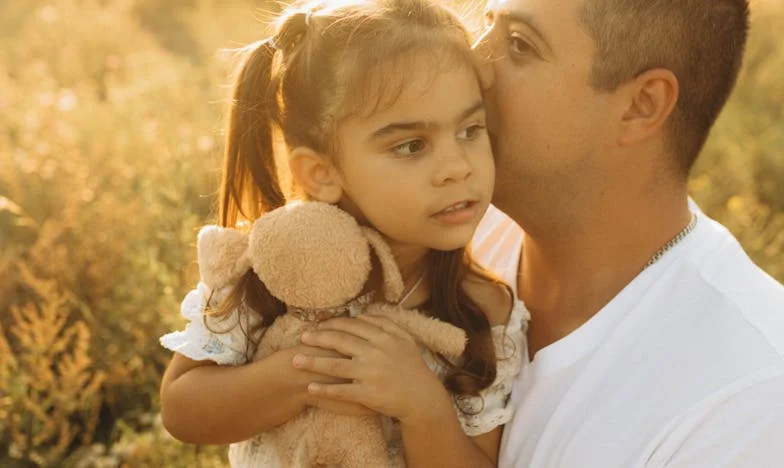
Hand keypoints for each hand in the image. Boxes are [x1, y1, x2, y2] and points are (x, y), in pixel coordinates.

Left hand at [293, 315, 450, 425]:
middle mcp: (375, 353)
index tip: (318, 325)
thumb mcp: (404, 340)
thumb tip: (362, 315)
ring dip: (313, 363)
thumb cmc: (413, 368)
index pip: (352, 326)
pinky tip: (311, 387)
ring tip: (296, 361)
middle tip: (302, 338)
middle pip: (340, 342)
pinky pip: (342, 391)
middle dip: (318, 338)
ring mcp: (370, 373)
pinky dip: (325, 389)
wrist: (422, 398)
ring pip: (335, 365)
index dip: (332, 324)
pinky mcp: (367, 394)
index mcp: (383, 338)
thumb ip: (385, 324)